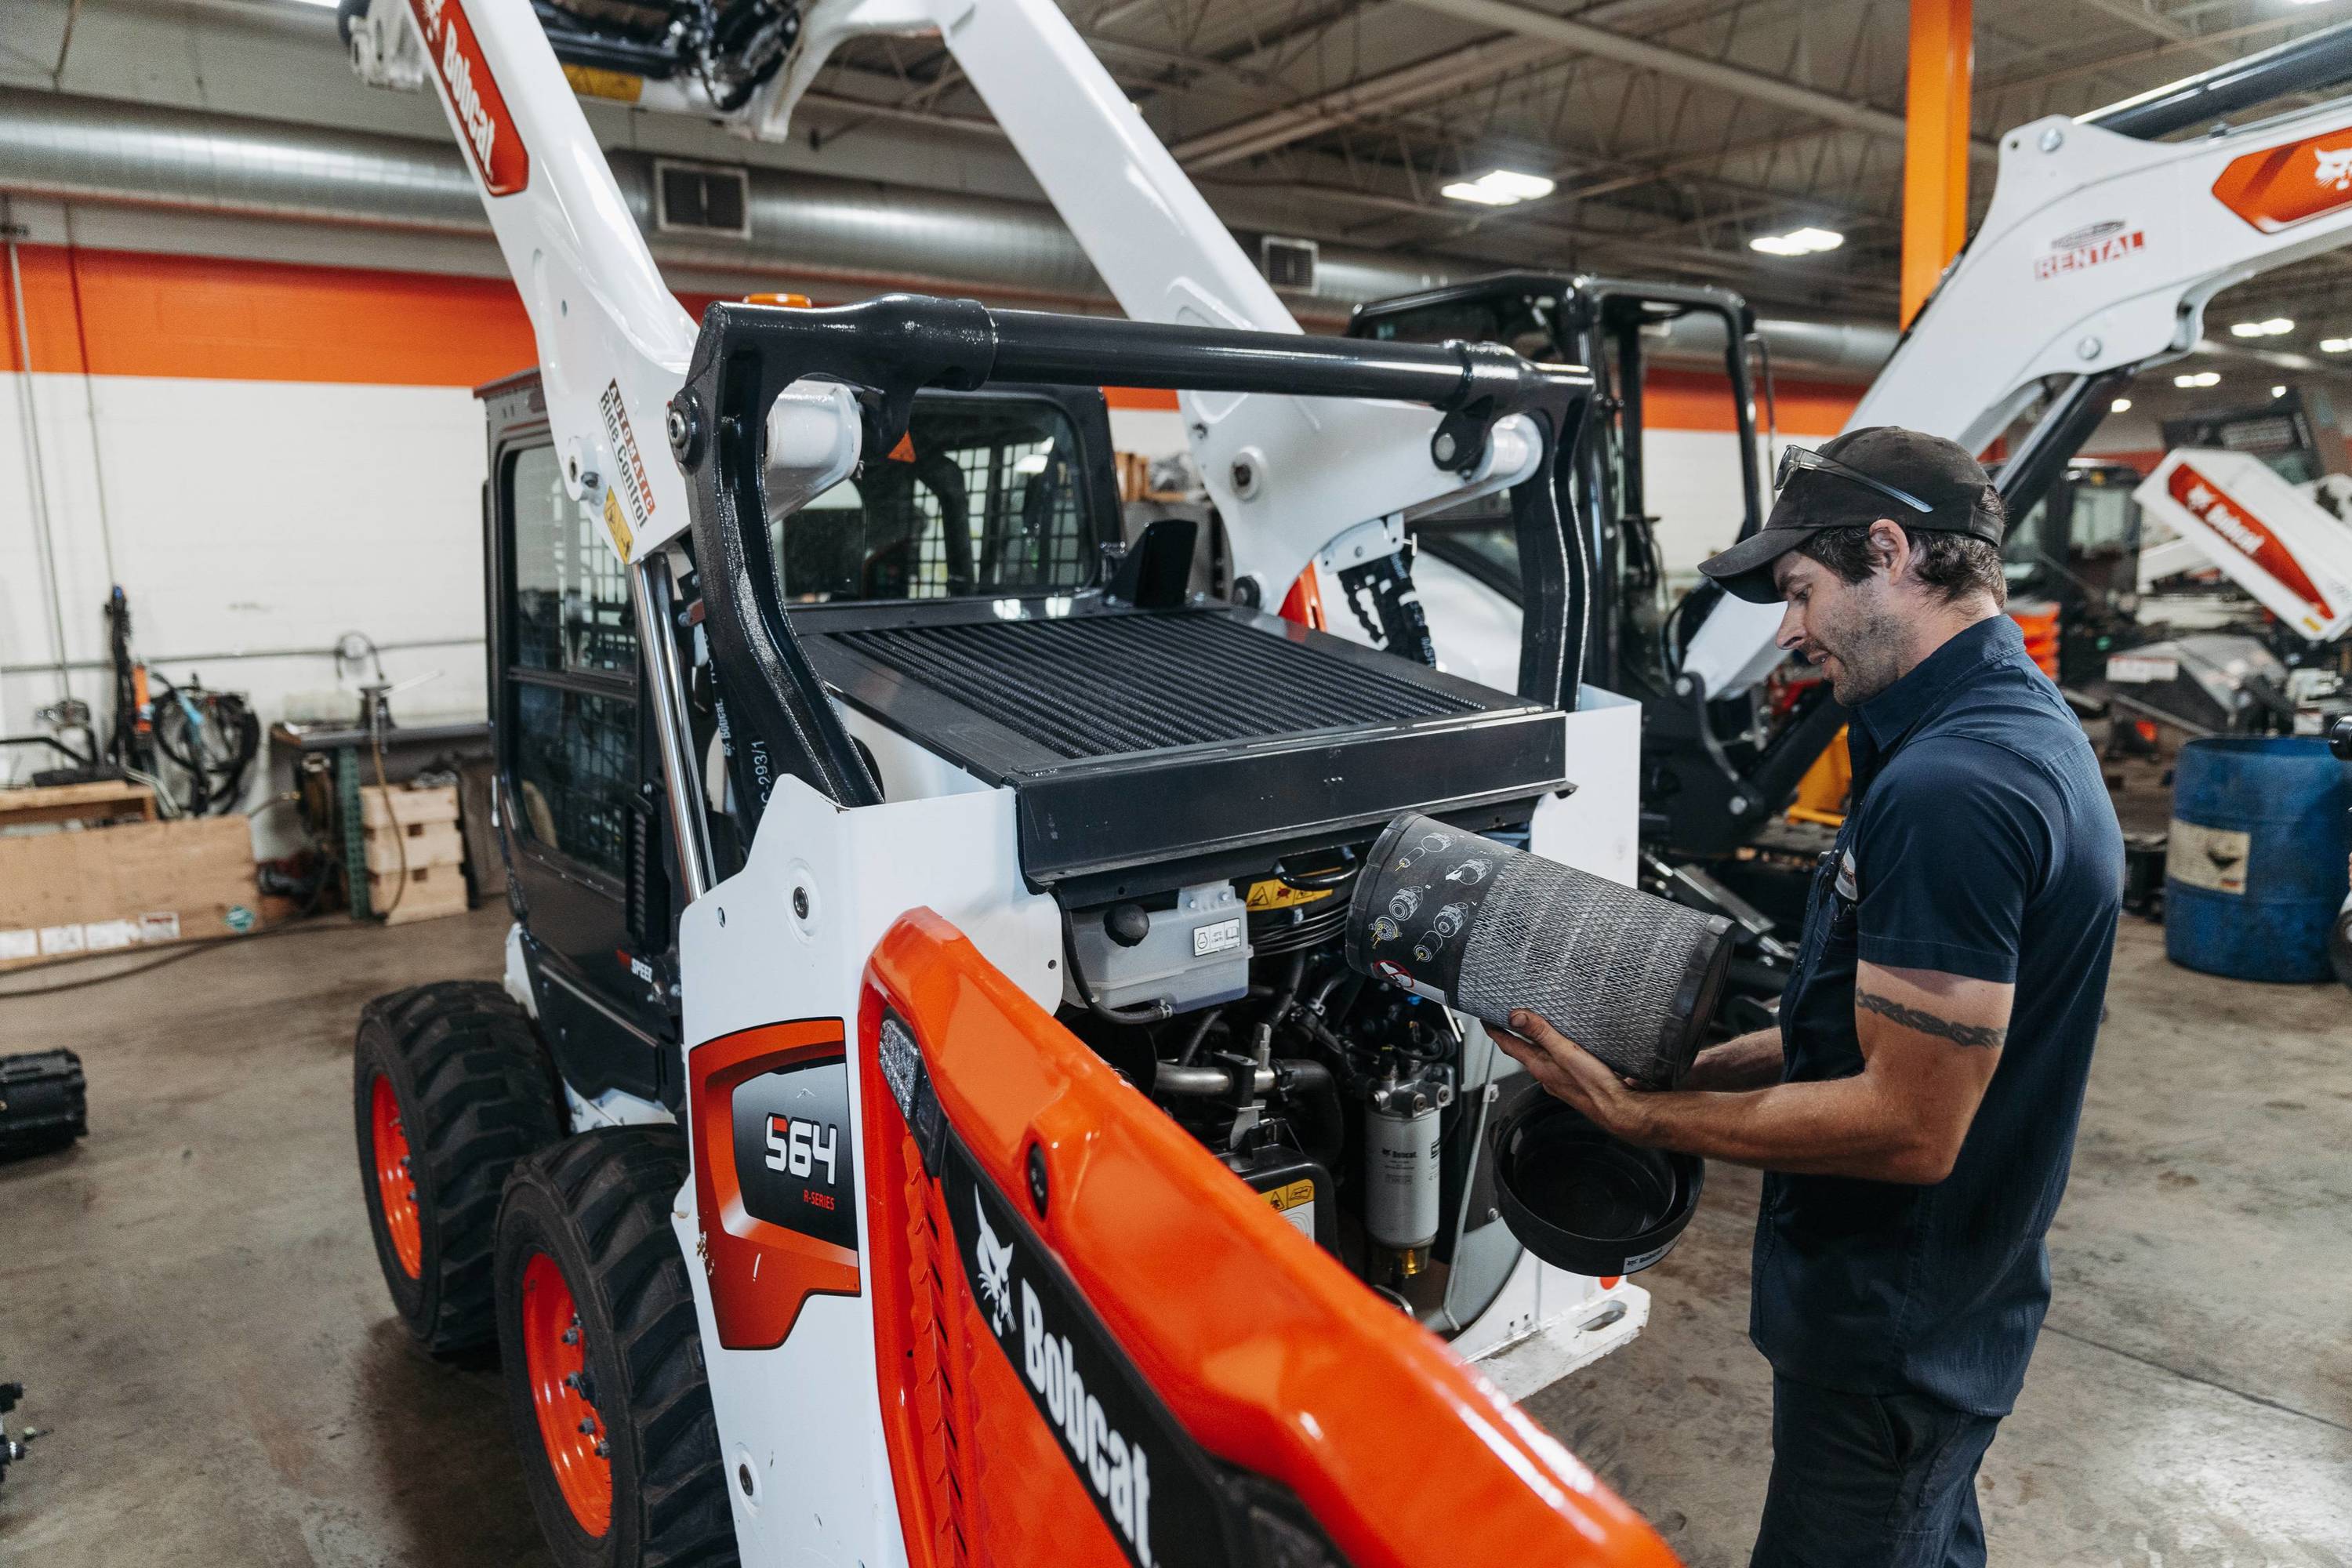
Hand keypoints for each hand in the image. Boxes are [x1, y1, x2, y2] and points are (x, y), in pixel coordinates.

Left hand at [1492, 1010, 1650, 1141]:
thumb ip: (1541, 1033)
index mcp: (1539, 1066)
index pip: (1509, 1045)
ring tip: (1532, 1028)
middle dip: (1512, 1035)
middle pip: (1521, 1051)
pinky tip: (1563, 1047)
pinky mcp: (1573, 1082)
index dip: (1495, 1031)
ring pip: (1540, 1057)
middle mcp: (1545, 1074)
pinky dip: (1553, 1050)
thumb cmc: (1594, 1086)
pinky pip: (1556, 1062)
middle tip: (1505, 1019)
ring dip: (1533, 1042)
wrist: (1618, 1110)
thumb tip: (1515, 1016)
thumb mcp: (1566, 1052)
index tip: (1485, 1020)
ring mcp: (1558, 1080)